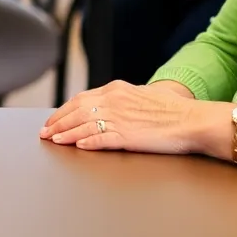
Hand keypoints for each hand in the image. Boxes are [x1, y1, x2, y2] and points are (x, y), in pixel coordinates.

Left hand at [39, 80, 196, 152]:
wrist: (192, 119)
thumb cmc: (173, 110)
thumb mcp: (143, 96)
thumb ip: (125, 100)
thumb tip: (113, 106)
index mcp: (117, 89)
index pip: (82, 99)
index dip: (65, 109)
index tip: (54, 118)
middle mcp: (114, 100)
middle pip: (77, 110)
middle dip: (58, 121)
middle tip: (45, 132)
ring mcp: (119, 118)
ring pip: (84, 125)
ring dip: (66, 133)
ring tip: (54, 140)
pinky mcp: (127, 135)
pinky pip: (101, 139)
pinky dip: (86, 142)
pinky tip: (77, 146)